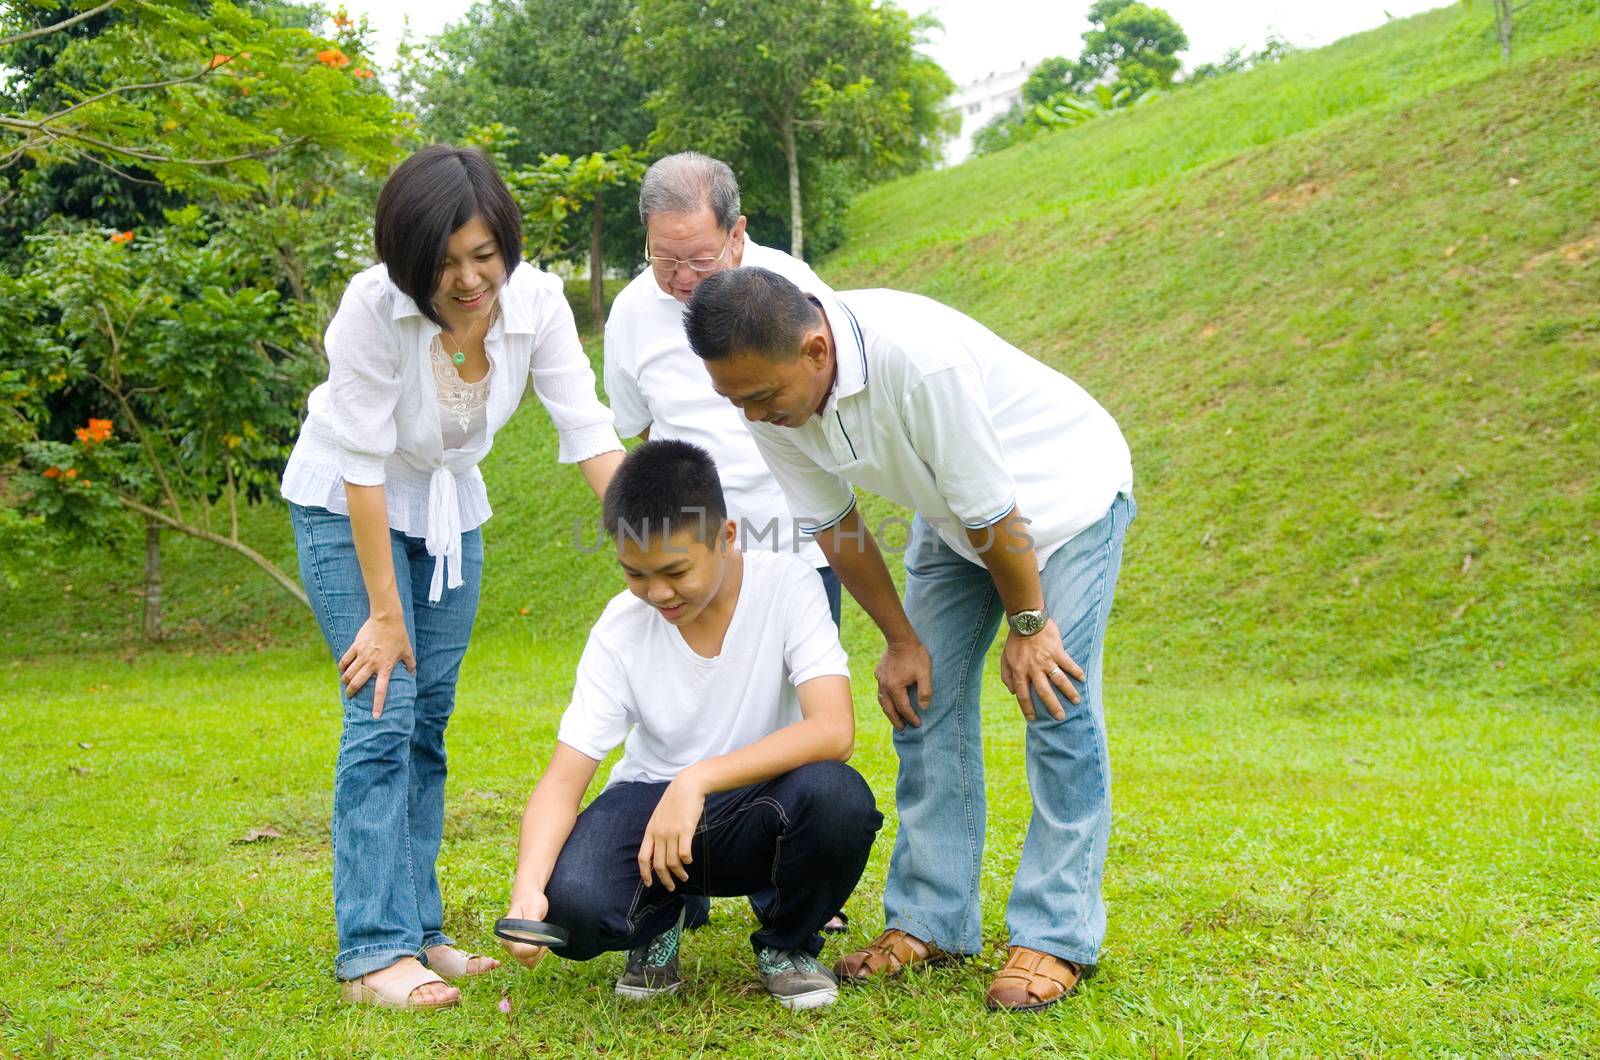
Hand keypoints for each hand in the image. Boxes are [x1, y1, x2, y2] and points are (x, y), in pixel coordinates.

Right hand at [338, 612, 414, 718]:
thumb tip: (412, 673)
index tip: (375, 716)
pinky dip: (342, 666)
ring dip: (345, 681)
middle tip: (350, 697)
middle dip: (351, 693)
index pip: (381, 690)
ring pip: (349, 673)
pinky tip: (342, 670)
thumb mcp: (408, 650)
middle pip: (357, 683)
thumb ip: (410, 663)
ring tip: (345, 684)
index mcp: (386, 667)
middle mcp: (372, 663)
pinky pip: (345, 660)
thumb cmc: (399, 635)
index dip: (378, 704)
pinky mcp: (356, 646)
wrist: (387, 618)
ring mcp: (362, 655)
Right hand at [500, 891, 550, 967]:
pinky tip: (541, 943)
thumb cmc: (531, 901)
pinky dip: (538, 955)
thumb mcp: (534, 908)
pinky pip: (531, 961)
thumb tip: (534, 943)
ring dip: (539, 953)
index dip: (535, 948)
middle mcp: (507, 944)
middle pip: (526, 960)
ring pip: (529, 963)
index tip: (543, 939)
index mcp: (507, 933)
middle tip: (544, 936)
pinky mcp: (520, 952)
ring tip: (542, 938)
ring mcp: (513, 949)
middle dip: (539, 951)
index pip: (519, 951)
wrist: (529, 898)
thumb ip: (532, 925)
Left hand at [637, 773, 704, 890]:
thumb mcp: (659, 816)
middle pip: (659, 865)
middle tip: (671, 887)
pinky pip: (684, 853)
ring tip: (684, 877)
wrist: (687, 786)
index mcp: (650, 831)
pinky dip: (686, 860)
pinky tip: (689, 861)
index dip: (645, 873)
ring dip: (678, 873)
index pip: (643, 858)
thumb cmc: (675, 801)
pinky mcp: (685, 830)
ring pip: (672, 862)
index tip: (649, 884)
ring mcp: (672, 833)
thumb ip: (657, 832)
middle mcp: (659, 834)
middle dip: (665, 880)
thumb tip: (659, 850)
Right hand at [874, 639, 931, 731]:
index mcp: (895, 687)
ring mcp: (880, 679)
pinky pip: (881, 691)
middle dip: (896, 720)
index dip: (911, 717)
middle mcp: (885, 686)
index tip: (918, 724)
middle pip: (889, 708)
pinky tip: (889, 700)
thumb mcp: (925, 673)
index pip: (903, 708)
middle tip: (902, 729)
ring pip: (882, 701)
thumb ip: (925, 691)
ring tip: (895, 718)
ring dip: (889, 711)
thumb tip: (924, 707)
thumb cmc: (914, 655)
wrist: (900, 638)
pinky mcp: (879, 673)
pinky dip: (885, 700)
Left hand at [1000, 620, 1082, 721]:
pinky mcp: (1057, 651)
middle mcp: (1034, 668)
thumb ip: (1007, 676)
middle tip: (1060, 717)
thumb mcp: (1005, 659)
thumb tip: (1013, 693)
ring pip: (1059, 680)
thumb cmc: (1015, 641)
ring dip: (1068, 692)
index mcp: (1020, 671)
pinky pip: (1068, 664)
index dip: (1027, 708)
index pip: (1023, 695)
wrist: (1026, 621)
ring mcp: (1046, 660)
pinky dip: (1076, 672)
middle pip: (1044, 692)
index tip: (1032, 719)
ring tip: (1076, 701)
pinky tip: (1082, 679)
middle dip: (1052, 706)